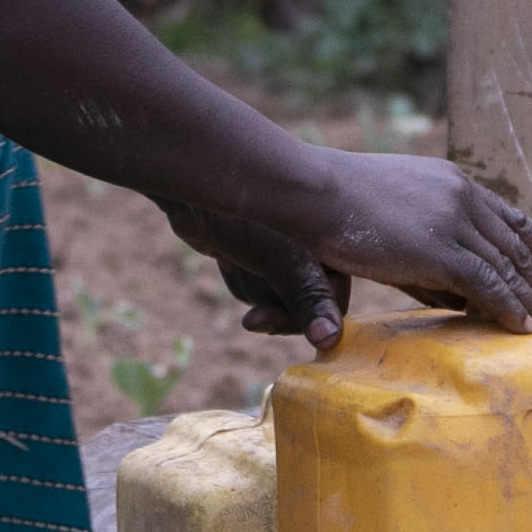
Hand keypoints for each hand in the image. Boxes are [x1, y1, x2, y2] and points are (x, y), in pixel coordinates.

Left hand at [161, 203, 342, 349]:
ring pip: (280, 300)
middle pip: (307, 307)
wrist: (193, 191)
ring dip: (254, 289)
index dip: (297, 318)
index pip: (334, 306)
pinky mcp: (268, 253)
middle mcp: (322, 246)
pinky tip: (230, 257)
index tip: (258, 320)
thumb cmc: (243, 217)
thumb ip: (309, 298)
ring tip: (238, 260)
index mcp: (337, 242)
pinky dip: (244, 281)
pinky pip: (262, 289)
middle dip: (271, 302)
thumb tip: (329, 340)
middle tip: (247, 309)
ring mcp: (294, 251)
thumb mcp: (281, 261)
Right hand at [295, 154, 531, 337]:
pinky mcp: (440, 249)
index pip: (511, 216)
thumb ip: (425, 244)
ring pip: (508, 268)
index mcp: (453, 183)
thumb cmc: (335, 203)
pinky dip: (506, 308)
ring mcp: (454, 222)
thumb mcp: (392, 214)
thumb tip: (449, 288)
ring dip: (527, 303)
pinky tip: (519, 327)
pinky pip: (487, 284)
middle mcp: (462, 199)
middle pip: (516, 247)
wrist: (312, 190)